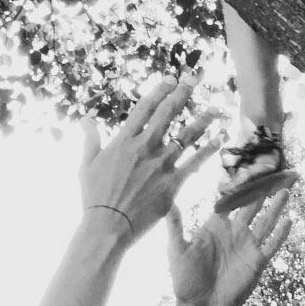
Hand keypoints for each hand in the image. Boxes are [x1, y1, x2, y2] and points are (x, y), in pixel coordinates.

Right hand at [79, 78, 219, 239]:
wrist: (107, 227)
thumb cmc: (94, 198)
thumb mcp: (87, 165)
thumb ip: (90, 139)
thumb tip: (85, 118)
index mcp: (124, 141)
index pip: (145, 107)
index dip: (160, 90)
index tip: (171, 79)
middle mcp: (145, 147)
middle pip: (168, 114)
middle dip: (182, 94)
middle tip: (194, 79)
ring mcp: (161, 165)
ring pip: (187, 136)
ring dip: (203, 120)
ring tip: (216, 108)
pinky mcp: (173, 183)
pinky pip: (195, 162)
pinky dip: (208, 150)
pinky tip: (219, 140)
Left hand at [169, 183, 294, 305]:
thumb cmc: (185, 280)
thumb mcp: (177, 251)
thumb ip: (175, 227)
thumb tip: (168, 203)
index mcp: (216, 225)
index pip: (230, 200)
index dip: (238, 185)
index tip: (245, 168)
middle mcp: (234, 232)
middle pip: (252, 206)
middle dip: (262, 190)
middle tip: (272, 172)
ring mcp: (247, 246)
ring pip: (265, 221)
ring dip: (275, 207)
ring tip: (285, 191)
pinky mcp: (257, 261)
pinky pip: (272, 244)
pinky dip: (281, 233)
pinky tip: (289, 220)